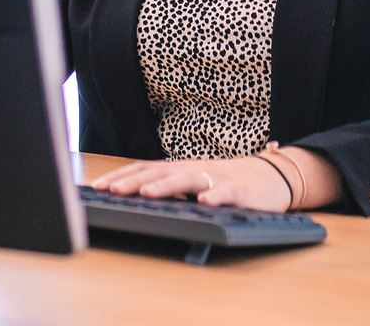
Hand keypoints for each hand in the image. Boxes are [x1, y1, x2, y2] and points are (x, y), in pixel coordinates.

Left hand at [89, 155, 293, 212]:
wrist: (271, 176)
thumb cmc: (225, 182)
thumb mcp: (193, 182)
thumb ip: (169, 187)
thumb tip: (133, 194)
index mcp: (181, 168)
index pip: (145, 169)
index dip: (122, 176)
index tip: (98, 187)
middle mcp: (195, 169)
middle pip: (160, 173)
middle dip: (134, 182)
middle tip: (111, 191)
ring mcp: (217, 179)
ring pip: (188, 179)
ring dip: (166, 187)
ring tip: (147, 194)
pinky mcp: (240, 191)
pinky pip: (226, 192)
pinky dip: (215, 195)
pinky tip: (204, 201)